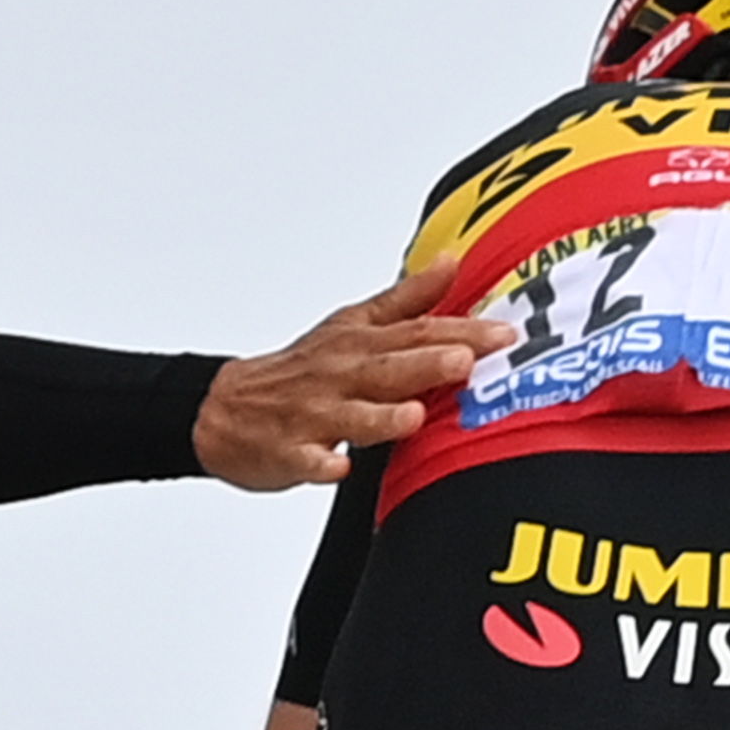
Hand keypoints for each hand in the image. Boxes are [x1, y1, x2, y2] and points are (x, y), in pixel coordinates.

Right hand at [191, 263, 515, 493]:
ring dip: (380, 416)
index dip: (461, 330)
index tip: (504, 333)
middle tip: (466, 361)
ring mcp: (313, 415)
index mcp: (359, 343)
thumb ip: (407, 298)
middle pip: (388, 368)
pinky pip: (305, 461)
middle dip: (427, 363)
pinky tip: (338, 468)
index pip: (417, 331)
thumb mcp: (352, 323)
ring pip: (350, 417)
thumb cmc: (301, 367)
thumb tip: (451, 262)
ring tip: (413, 415)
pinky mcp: (288, 452)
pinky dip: (319, 464)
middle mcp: (340, 375)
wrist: (225, 407)